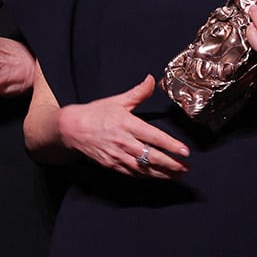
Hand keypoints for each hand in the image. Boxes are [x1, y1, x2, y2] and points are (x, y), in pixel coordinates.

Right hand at [57, 75, 190, 179]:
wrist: (71, 128)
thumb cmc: (95, 113)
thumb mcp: (118, 100)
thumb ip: (138, 92)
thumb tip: (151, 80)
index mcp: (127, 124)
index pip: (154, 137)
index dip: (171, 145)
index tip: (184, 151)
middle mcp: (124, 142)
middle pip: (152, 156)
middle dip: (171, 164)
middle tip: (185, 167)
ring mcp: (118, 156)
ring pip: (143, 168)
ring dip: (161, 173)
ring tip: (176, 175)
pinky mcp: (112, 165)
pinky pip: (132, 173)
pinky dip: (146, 176)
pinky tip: (157, 176)